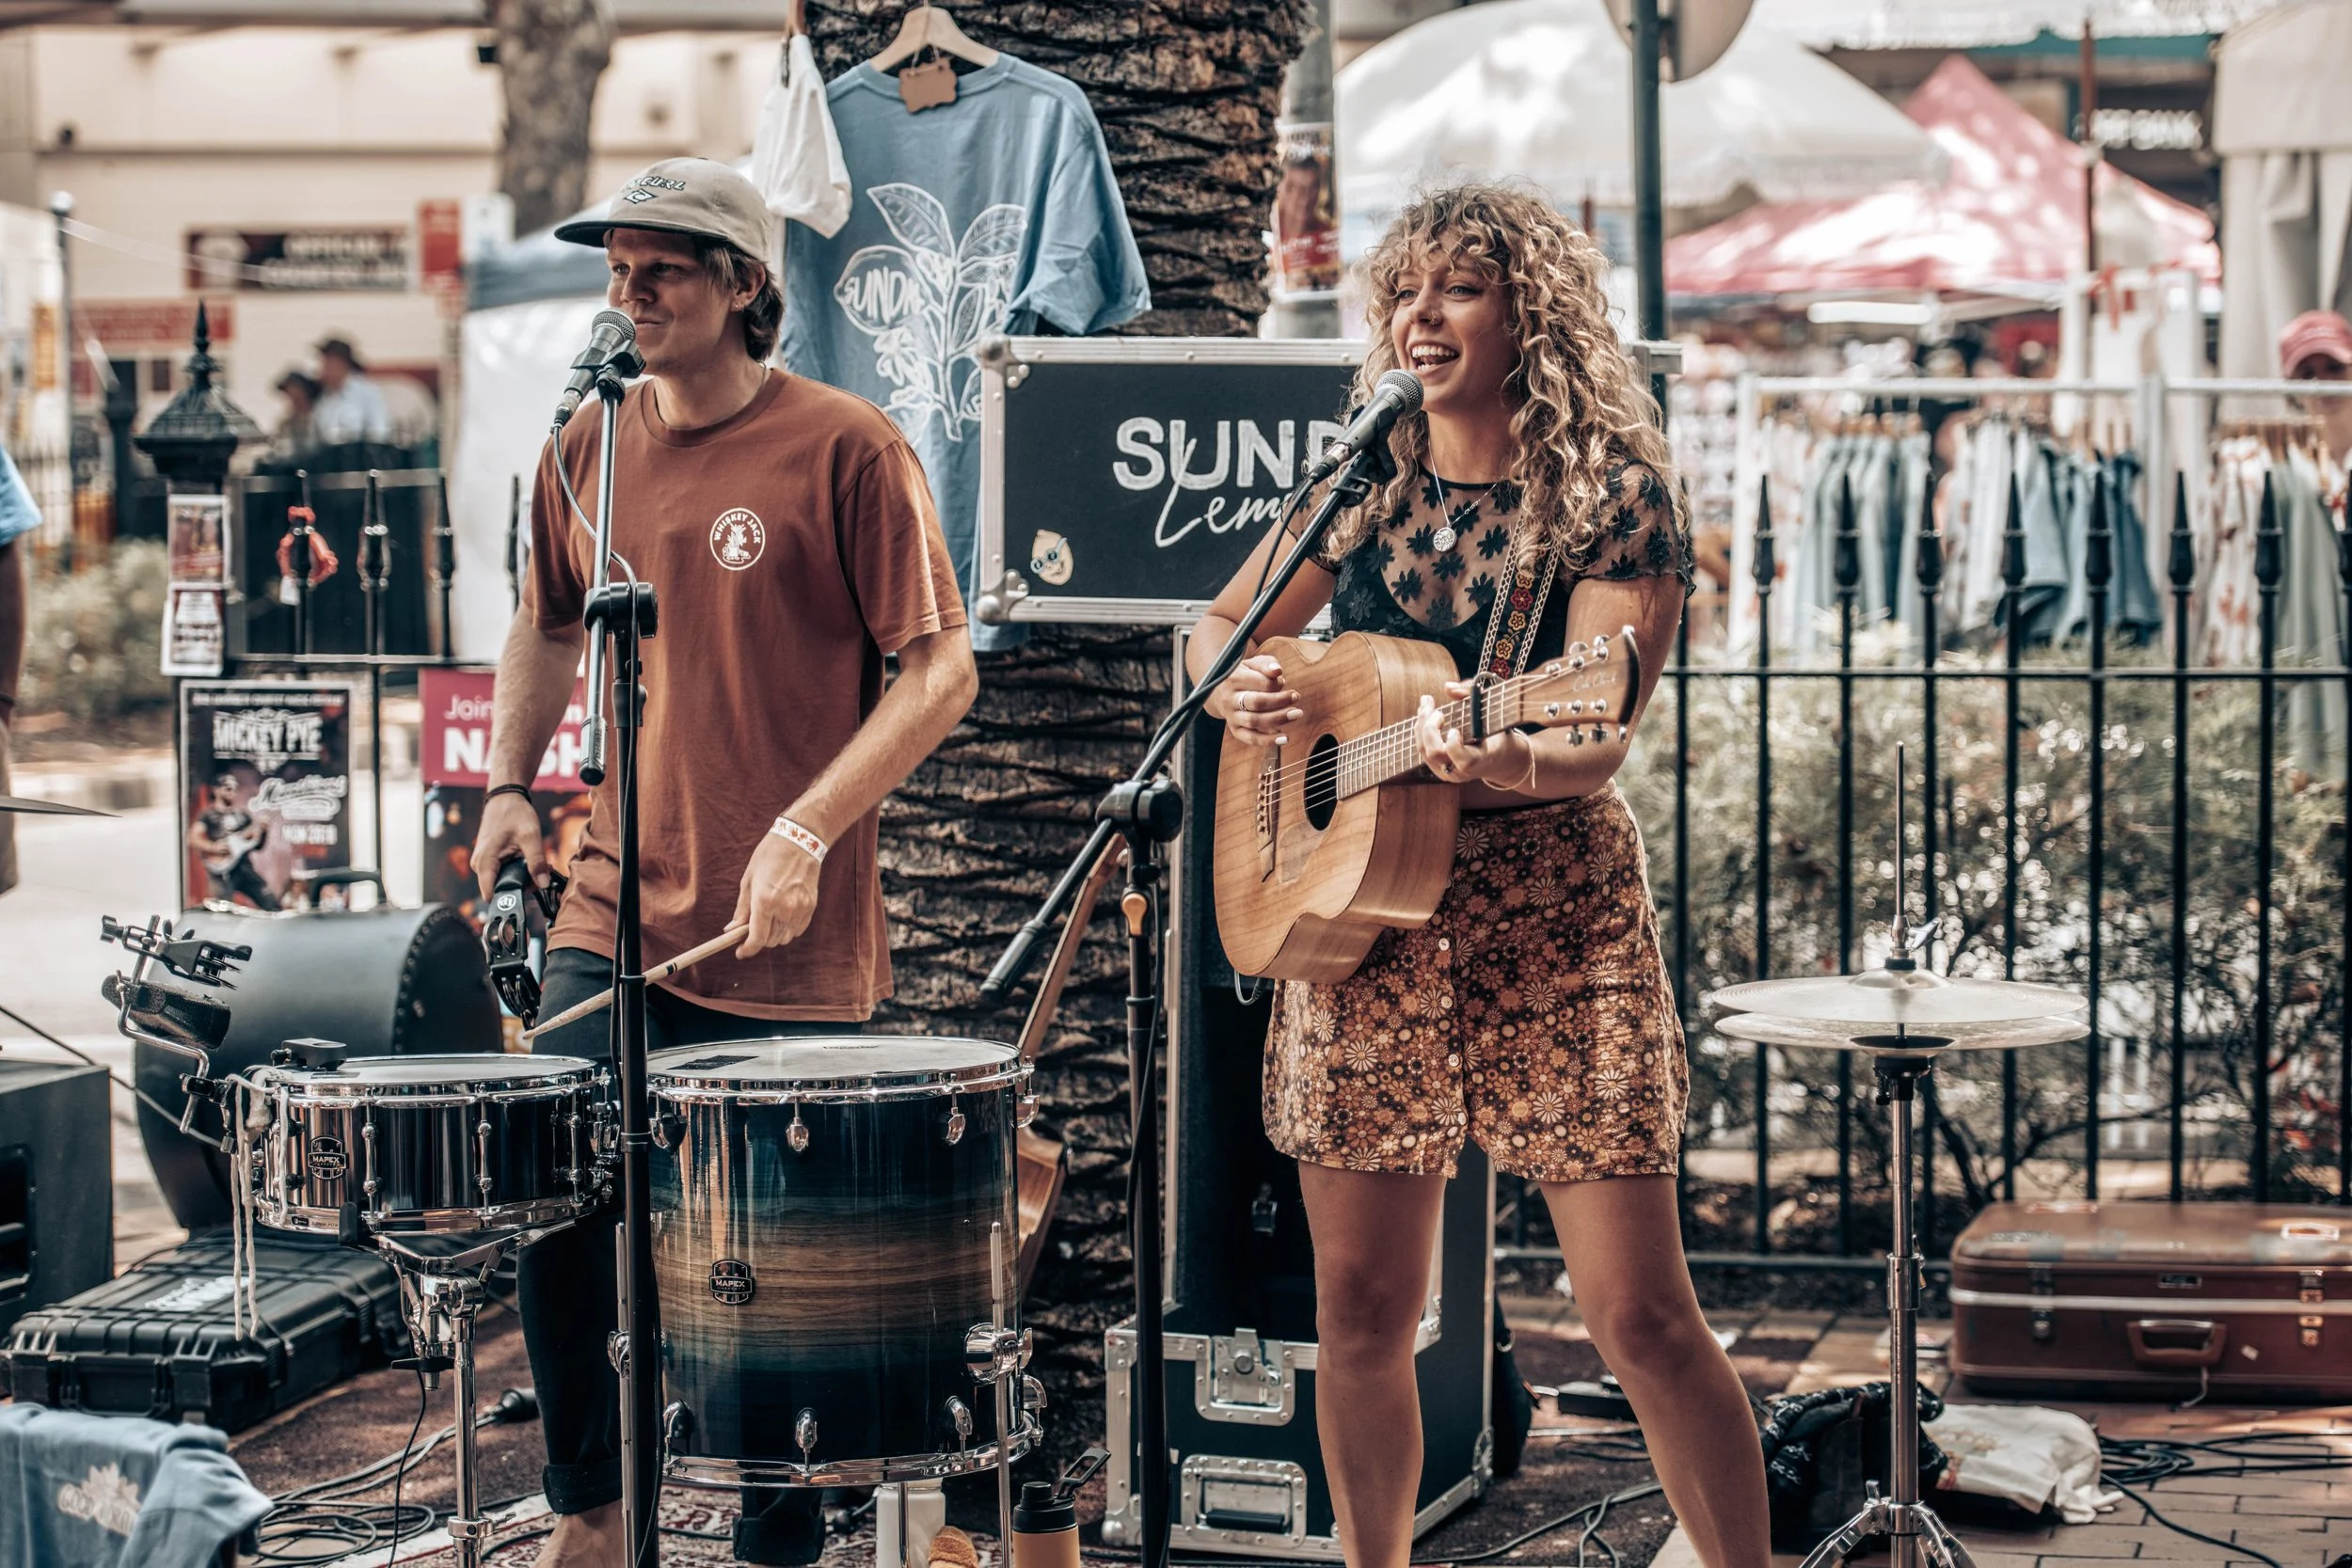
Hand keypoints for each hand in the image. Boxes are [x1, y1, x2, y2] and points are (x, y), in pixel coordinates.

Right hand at [474, 791, 548, 900]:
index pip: (490, 894)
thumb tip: (543, 885)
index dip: (508, 900)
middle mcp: (479, 865)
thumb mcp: (531, 837)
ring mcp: (482, 863)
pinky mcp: (488, 860)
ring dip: (520, 878)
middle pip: (500, 889)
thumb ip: (537, 862)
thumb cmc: (515, 814)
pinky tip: (527, 861)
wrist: (505, 798)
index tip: (526, 900)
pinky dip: (516, 871)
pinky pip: (503, 873)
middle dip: (521, 886)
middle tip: (539, 875)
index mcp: (485, 861)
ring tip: (535, 865)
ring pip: (503, 881)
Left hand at [733, 830, 821, 958]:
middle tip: (750, 930)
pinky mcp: (811, 907)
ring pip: (785, 938)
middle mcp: (784, 908)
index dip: (747, 949)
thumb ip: (742, 909)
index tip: (740, 952)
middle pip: (771, 941)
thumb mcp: (749, 880)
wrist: (800, 840)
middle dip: (759, 940)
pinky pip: (797, 930)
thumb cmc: (769, 856)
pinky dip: (788, 929)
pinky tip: (782, 916)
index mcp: (764, 900)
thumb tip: (731, 929)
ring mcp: (800, 909)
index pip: (757, 938)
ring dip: (774, 936)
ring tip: (767, 921)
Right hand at [1211, 653, 1301, 748]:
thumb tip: (1277, 671)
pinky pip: (1251, 738)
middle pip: (1256, 702)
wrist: (1221, 691)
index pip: (1260, 683)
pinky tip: (1284, 738)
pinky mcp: (1235, 729)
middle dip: (1280, 701)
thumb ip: (1267, 664)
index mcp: (1233, 678)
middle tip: (1296, 697)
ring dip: (1278, 719)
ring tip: (1296, 714)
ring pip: (1254, 721)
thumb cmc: (1245, 675)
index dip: (1276, 684)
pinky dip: (1268, 740)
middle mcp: (1229, 698)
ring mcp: (1231, 716)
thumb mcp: (1254, 664)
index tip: (1284, 681)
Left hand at [1416, 683, 1533, 785]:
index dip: (1454, 745)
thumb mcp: (1492, 713)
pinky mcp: (1436, 768)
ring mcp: (1446, 772)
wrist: (1497, 759)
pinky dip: (1421, 728)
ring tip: (1427, 703)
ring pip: (1423, 749)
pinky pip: (1422, 748)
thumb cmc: (1496, 733)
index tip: (1454, 729)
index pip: (1464, 761)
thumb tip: (1448, 687)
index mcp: (1480, 760)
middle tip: (1438, 711)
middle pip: (1435, 753)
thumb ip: (1472, 695)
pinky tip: (1425, 712)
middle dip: (1430, 728)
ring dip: (1421, 723)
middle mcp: (1461, 771)